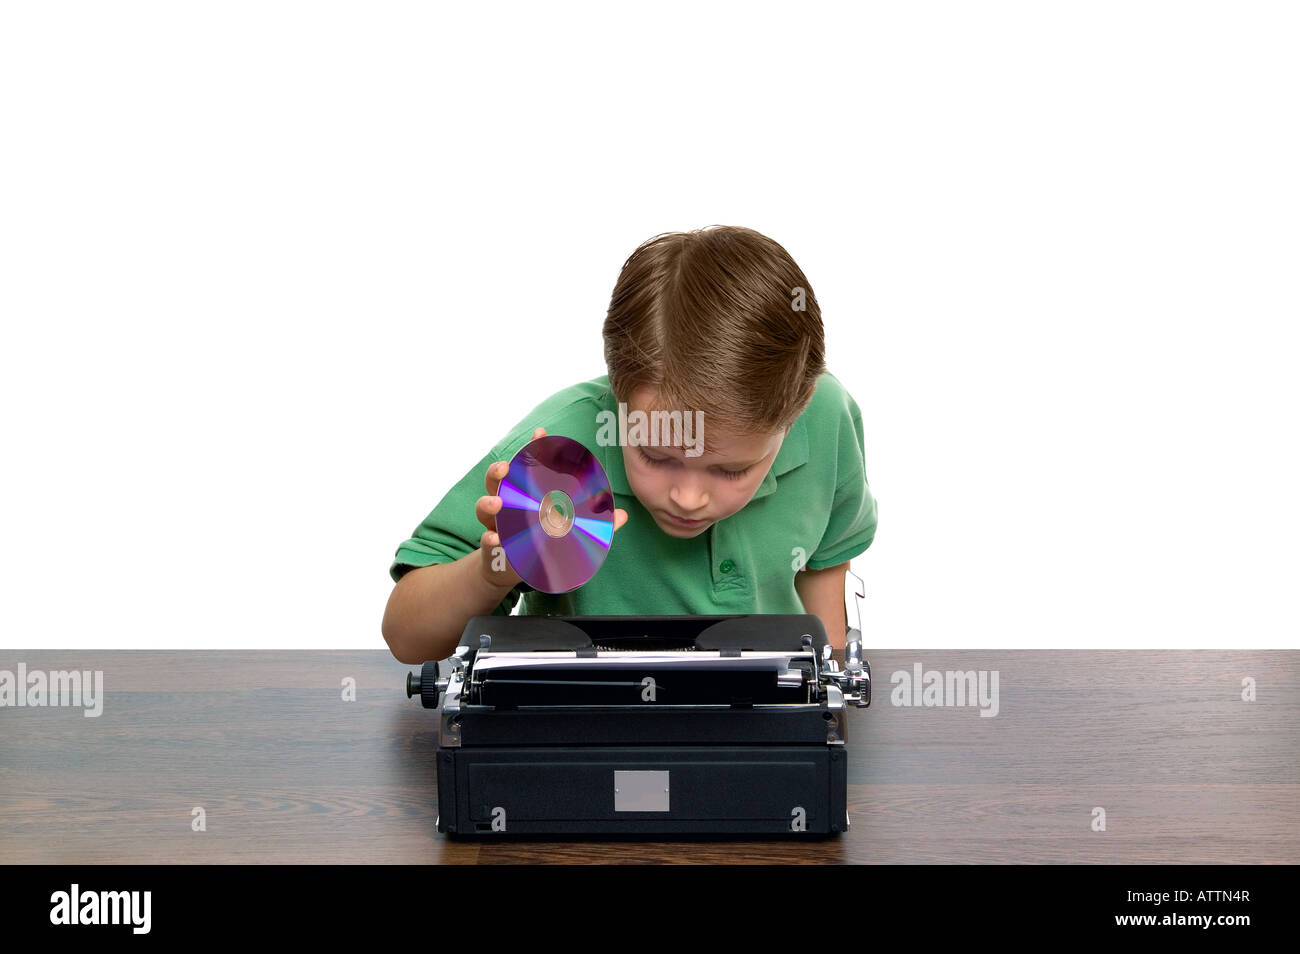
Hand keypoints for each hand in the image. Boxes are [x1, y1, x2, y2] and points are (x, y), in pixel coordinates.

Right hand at [475, 427, 628, 588]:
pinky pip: (487, 542)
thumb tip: (623, 515)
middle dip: (498, 471)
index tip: (540, 434)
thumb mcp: (566, 532)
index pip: (526, 467)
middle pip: (497, 481)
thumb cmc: (539, 543)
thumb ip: (592, 523)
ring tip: (497, 503)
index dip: (532, 449)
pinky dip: (489, 541)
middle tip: (506, 468)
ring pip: (484, 509)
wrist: (510, 570)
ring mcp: (496, 526)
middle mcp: (506, 506)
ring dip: (489, 503)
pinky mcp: (492, 549)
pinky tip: (494, 540)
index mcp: (524, 496)